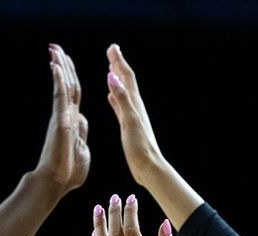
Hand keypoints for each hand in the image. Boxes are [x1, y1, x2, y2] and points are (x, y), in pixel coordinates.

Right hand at [35, 44, 89, 192]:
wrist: (55, 184)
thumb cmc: (68, 173)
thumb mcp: (82, 151)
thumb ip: (81, 135)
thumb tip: (81, 122)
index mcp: (74, 122)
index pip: (74, 94)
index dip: (71, 77)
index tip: (67, 63)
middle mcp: (67, 116)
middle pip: (68, 85)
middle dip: (63, 65)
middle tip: (56, 48)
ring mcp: (62, 118)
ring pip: (64, 86)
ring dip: (60, 67)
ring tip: (55, 50)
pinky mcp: (60, 122)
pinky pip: (60, 97)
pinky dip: (59, 81)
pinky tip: (56, 66)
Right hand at [105, 43, 165, 188]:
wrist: (148, 167)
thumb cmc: (140, 147)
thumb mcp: (129, 120)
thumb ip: (121, 98)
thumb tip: (111, 76)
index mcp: (134, 103)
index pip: (126, 76)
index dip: (118, 61)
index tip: (112, 47)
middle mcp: (134, 107)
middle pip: (125, 80)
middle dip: (118, 65)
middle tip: (111, 51)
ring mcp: (132, 116)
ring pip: (123, 92)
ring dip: (116, 79)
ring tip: (109, 69)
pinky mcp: (129, 126)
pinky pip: (120, 107)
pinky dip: (115, 98)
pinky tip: (111, 97)